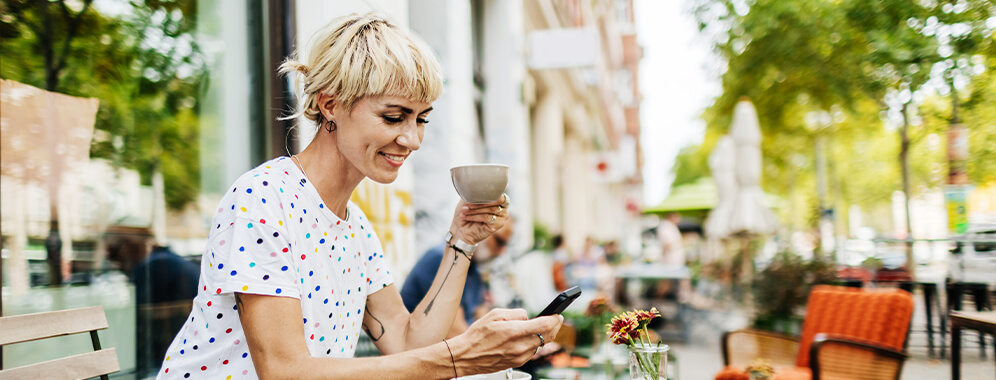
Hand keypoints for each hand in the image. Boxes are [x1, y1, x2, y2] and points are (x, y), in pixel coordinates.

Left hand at [449, 194, 508, 244]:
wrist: (460, 228)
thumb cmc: (465, 212)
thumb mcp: (469, 198)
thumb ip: (476, 192)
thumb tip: (478, 186)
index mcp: (498, 198)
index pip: (498, 192)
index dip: (487, 193)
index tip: (474, 195)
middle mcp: (503, 207)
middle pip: (496, 200)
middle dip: (479, 202)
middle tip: (466, 204)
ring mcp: (502, 217)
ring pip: (491, 209)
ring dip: (475, 210)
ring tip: (464, 211)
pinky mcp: (499, 225)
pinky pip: (488, 217)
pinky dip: (475, 217)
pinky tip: (467, 217)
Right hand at [449, 308, 563, 374]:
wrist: (467, 356)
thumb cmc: (478, 335)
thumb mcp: (495, 314)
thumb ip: (516, 313)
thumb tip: (528, 317)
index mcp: (515, 331)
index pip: (545, 325)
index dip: (555, 319)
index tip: (558, 314)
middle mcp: (520, 346)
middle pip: (548, 336)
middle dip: (554, 326)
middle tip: (556, 319)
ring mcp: (520, 357)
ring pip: (540, 344)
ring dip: (543, 335)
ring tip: (538, 327)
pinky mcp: (517, 363)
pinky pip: (532, 352)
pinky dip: (533, 344)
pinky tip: (526, 338)